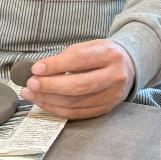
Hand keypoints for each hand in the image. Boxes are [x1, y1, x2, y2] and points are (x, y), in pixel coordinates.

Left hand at [19, 39, 135, 119]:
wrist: (129, 66)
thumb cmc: (104, 54)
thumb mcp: (89, 46)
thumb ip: (68, 56)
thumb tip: (41, 70)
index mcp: (110, 55)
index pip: (80, 61)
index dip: (56, 66)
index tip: (36, 69)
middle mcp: (115, 76)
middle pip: (79, 85)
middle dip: (50, 86)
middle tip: (31, 84)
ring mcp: (112, 96)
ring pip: (76, 103)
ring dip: (49, 100)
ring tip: (31, 94)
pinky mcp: (107, 109)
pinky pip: (78, 114)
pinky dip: (58, 109)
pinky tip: (45, 102)